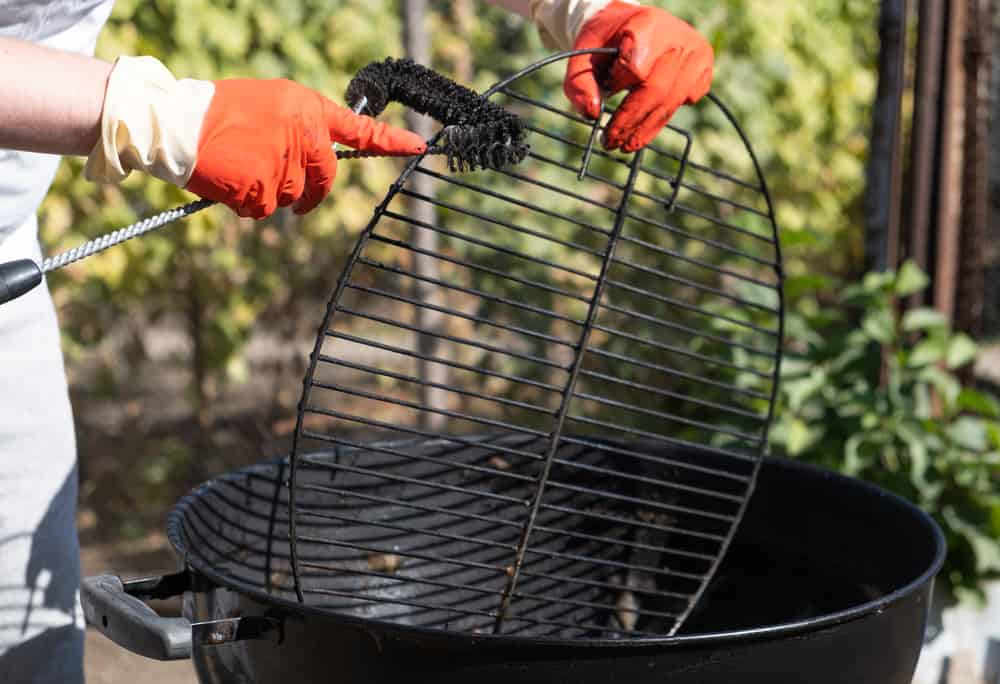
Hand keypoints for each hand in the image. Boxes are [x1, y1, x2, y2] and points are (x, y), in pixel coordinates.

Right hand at [186, 79, 426, 217]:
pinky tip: (230, 181)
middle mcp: (302, 134)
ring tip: (241, 168)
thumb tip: (318, 159)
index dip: (390, 141)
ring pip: (292, 198)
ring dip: (271, 194)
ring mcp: (283, 163)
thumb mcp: (270, 105)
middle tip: (295, 197)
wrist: (175, 123)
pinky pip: (264, 210)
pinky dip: (248, 204)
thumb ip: (301, 128)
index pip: (357, 128)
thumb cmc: (219, 112)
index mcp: (306, 109)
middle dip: (311, 193)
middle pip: (323, 180)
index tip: (418, 146)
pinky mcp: (261, 188)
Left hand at [564, 1, 713, 152]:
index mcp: (648, 25)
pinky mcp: (704, 71)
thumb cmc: (608, 40)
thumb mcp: (584, 54)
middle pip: (656, 92)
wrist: (634, 24)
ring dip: (644, 129)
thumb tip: (591, 114)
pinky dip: (660, 118)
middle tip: (610, 144)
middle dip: (630, 123)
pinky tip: (645, 121)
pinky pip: (682, 104)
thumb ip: (579, 83)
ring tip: (625, 145)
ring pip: (670, 104)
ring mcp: (697, 55)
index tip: (606, 89)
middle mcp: (679, 39)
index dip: (618, 86)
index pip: (635, 68)